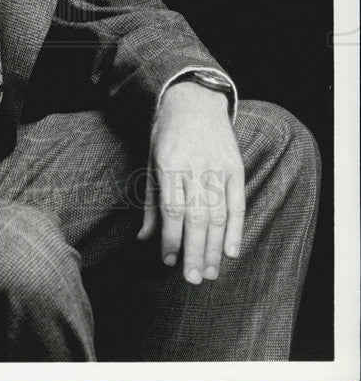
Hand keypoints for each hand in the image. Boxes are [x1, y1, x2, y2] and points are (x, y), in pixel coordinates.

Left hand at [136, 81, 244, 283]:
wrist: (195, 101)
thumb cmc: (167, 134)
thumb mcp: (151, 161)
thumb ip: (151, 202)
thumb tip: (144, 238)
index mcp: (170, 164)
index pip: (172, 209)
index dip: (171, 238)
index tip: (168, 261)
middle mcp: (195, 166)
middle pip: (196, 217)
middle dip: (194, 251)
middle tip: (193, 279)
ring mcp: (218, 167)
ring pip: (218, 214)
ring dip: (215, 247)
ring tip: (210, 272)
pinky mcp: (236, 168)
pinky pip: (237, 203)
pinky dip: (236, 229)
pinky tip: (231, 251)